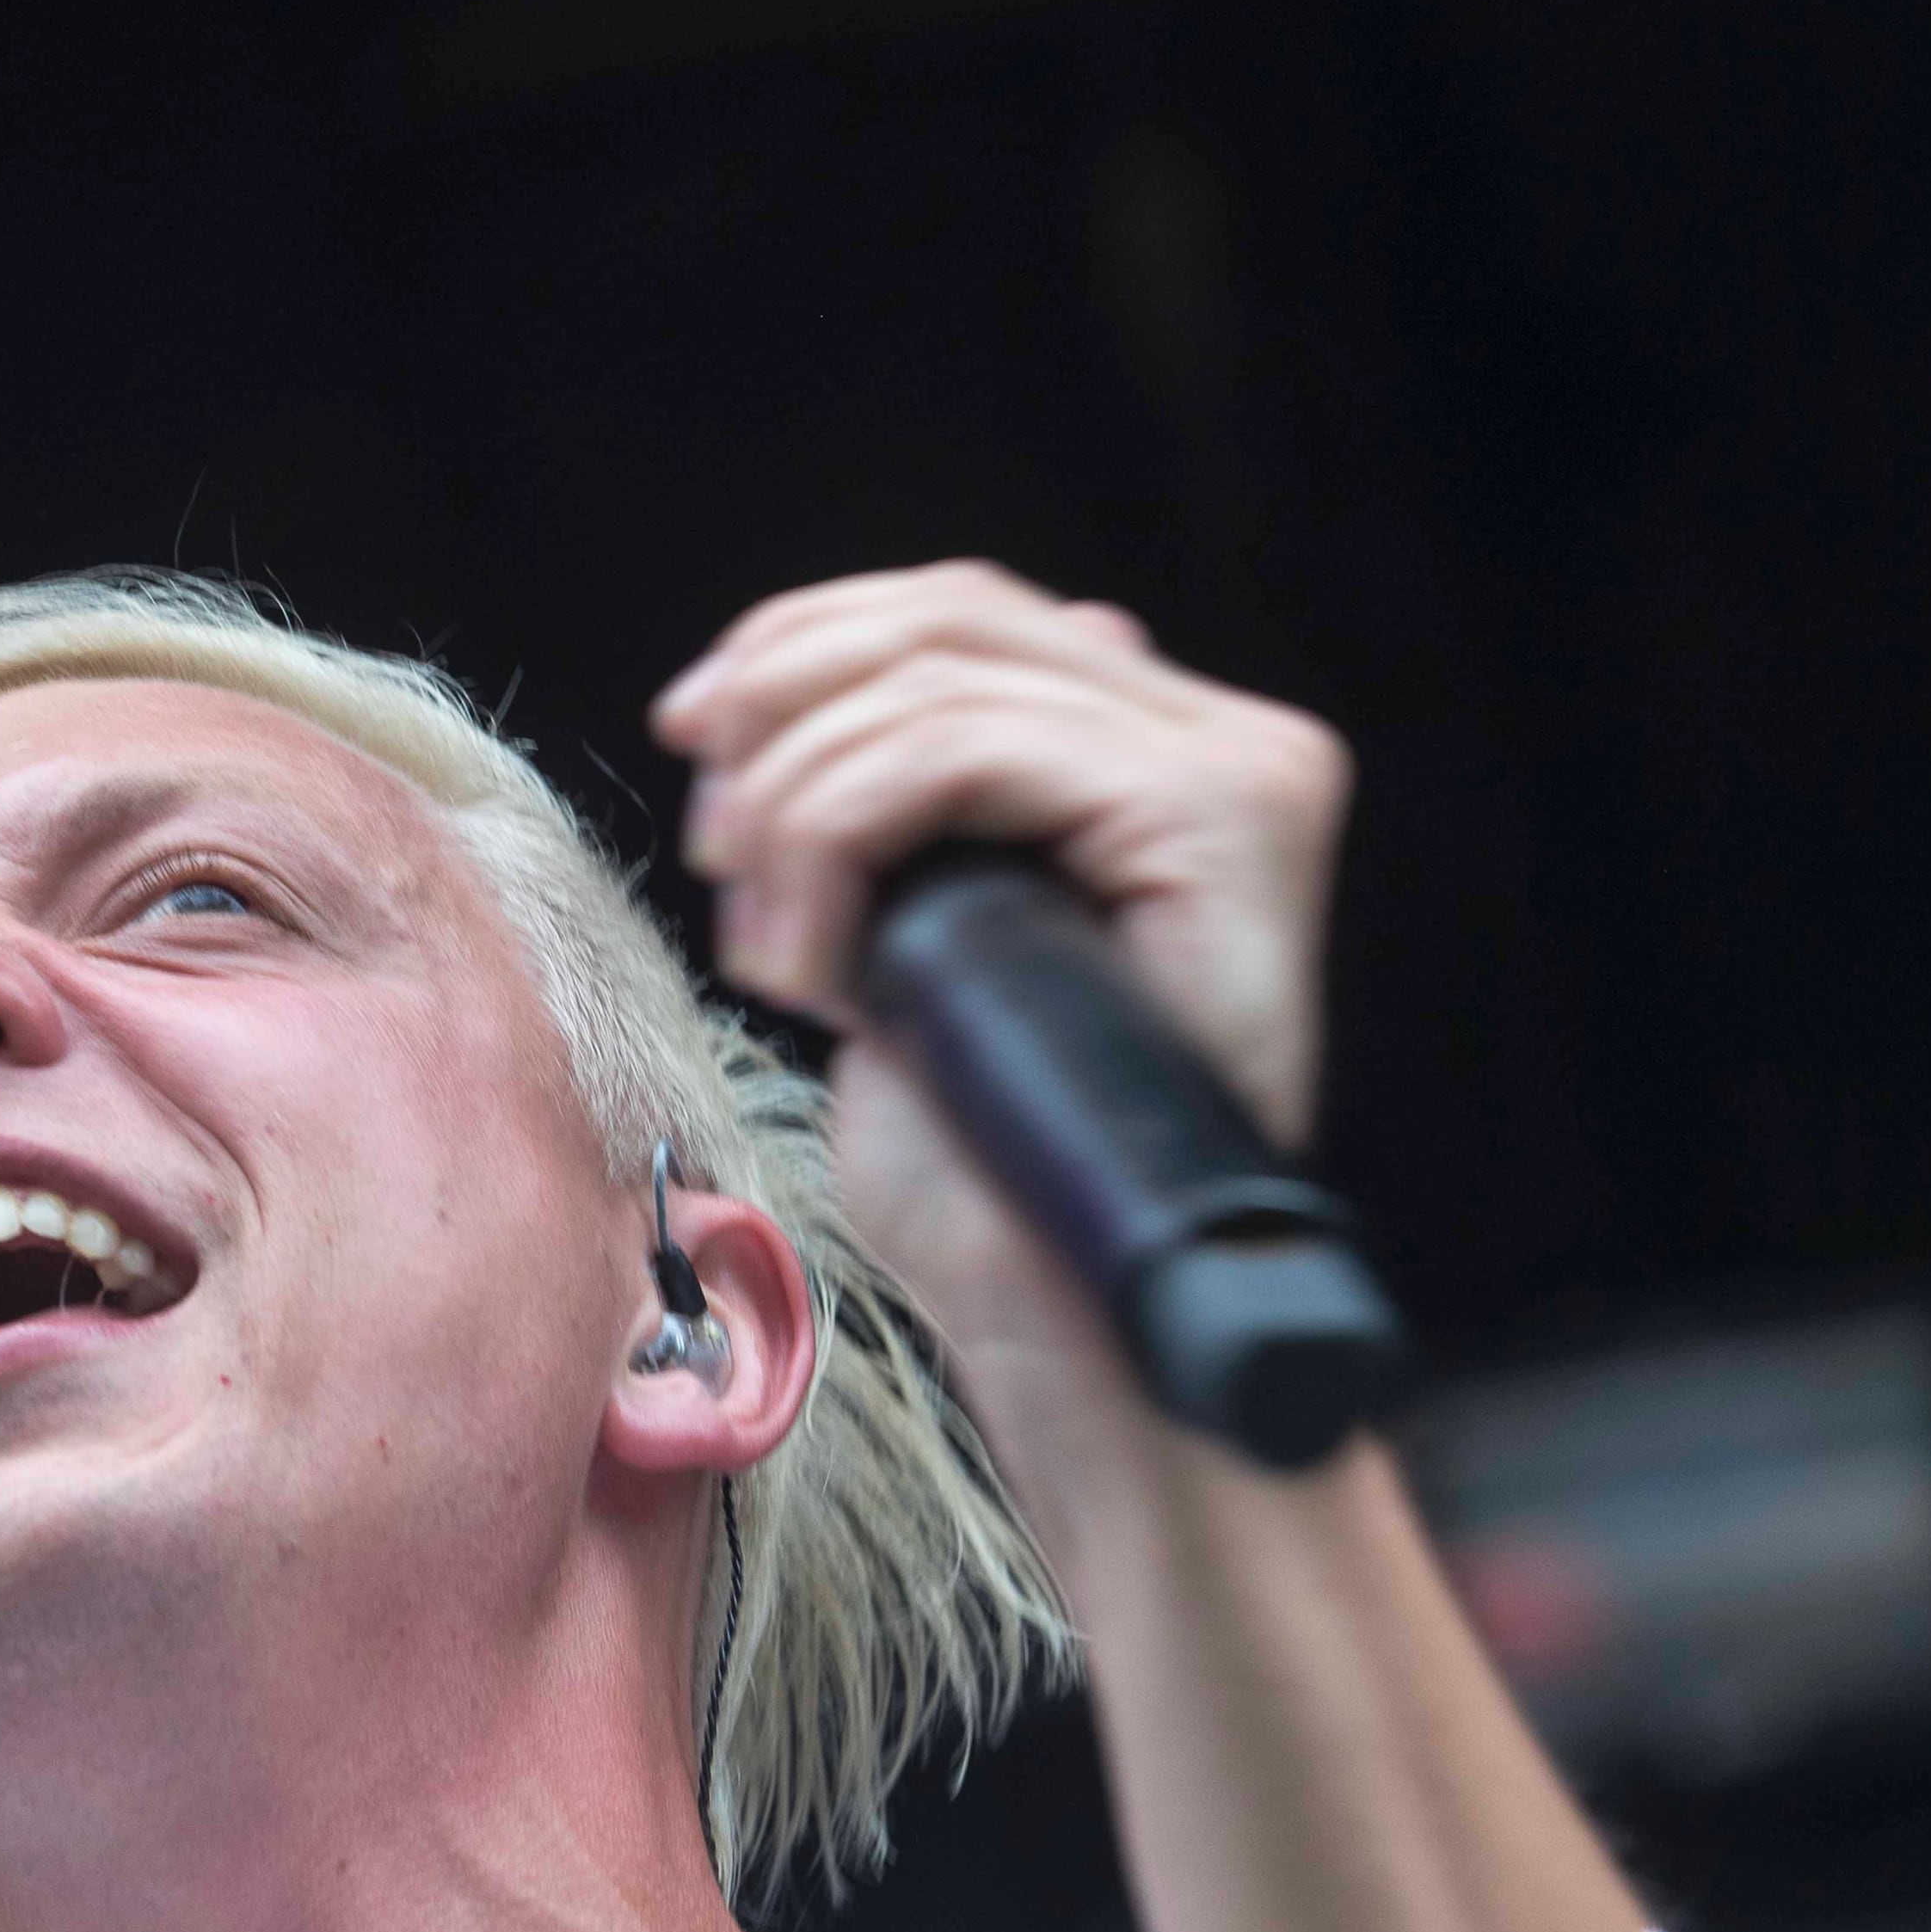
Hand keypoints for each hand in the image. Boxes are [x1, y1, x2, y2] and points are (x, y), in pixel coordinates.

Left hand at [651, 561, 1351, 1472]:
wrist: (1064, 1319)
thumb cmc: (983, 1165)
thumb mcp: (911, 938)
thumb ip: (908, 810)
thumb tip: (849, 684)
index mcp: (1168, 754)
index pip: (966, 612)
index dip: (807, 641)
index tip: (693, 726)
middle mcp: (1226, 739)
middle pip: (949, 617)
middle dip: (784, 699)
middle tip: (709, 829)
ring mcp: (1237, 771)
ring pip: (934, 688)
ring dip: (794, 804)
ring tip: (761, 936)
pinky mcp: (1218, 813)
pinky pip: (960, 751)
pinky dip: (837, 842)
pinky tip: (808, 964)